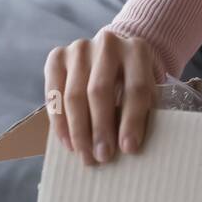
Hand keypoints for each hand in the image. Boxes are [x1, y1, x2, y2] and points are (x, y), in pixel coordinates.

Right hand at [43, 31, 164, 166]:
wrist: (113, 54)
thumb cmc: (132, 80)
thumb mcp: (147, 90)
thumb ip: (141, 111)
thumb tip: (128, 148)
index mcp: (138, 50)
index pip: (136, 88)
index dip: (132, 121)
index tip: (128, 149)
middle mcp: (107, 43)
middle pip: (100, 91)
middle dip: (100, 129)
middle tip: (102, 157)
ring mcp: (79, 48)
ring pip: (74, 95)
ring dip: (78, 130)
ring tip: (85, 155)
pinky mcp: (57, 57)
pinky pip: (54, 94)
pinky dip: (59, 122)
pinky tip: (67, 142)